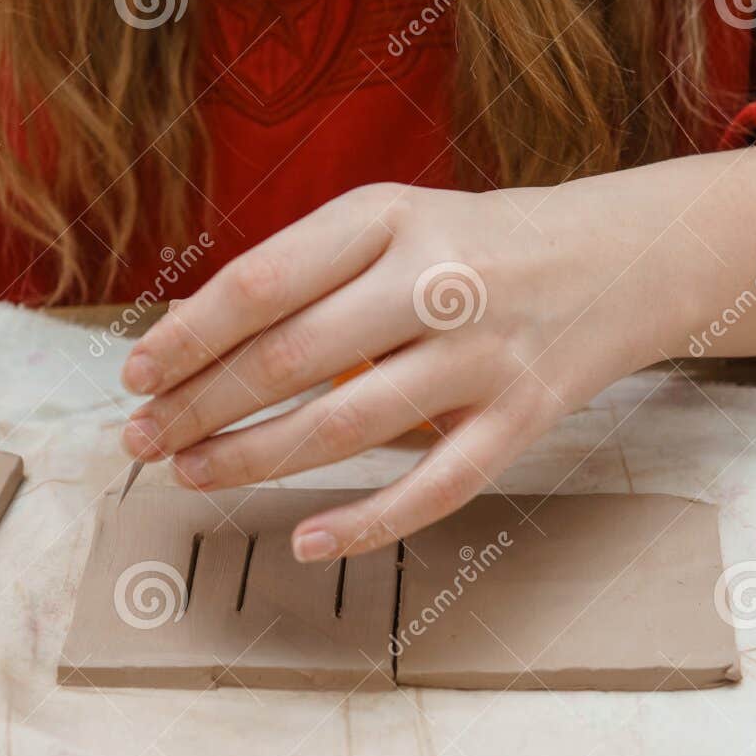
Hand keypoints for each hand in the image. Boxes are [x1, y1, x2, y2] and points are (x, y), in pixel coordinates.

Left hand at [119, 147, 755, 559]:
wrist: (621, 257)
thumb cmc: (475, 245)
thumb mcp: (393, 224)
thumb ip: (305, 273)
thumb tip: (187, 343)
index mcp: (389, 216)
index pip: (262, 283)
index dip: (186, 339)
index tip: (135, 377)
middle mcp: (437, 280)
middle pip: (290, 358)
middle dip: (199, 407)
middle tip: (143, 441)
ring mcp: (485, 354)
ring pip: (346, 426)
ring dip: (253, 460)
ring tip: (193, 476)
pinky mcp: (523, 418)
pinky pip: (434, 487)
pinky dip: (365, 522)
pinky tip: (304, 539)